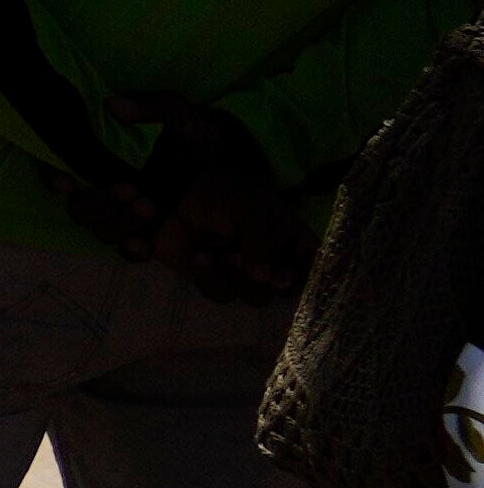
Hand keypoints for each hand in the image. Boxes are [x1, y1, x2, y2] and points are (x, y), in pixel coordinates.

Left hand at [138, 141, 319, 307]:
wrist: (171, 191)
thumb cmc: (219, 190)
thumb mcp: (248, 206)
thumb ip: (261, 241)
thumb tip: (266, 278)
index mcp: (289, 236)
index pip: (314, 264)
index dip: (316, 277)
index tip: (306, 275)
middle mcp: (271, 258)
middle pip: (288, 289)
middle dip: (277, 282)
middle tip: (267, 272)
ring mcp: (242, 271)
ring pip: (257, 297)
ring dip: (243, 280)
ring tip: (226, 256)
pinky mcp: (212, 278)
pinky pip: (221, 293)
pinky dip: (211, 278)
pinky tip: (200, 256)